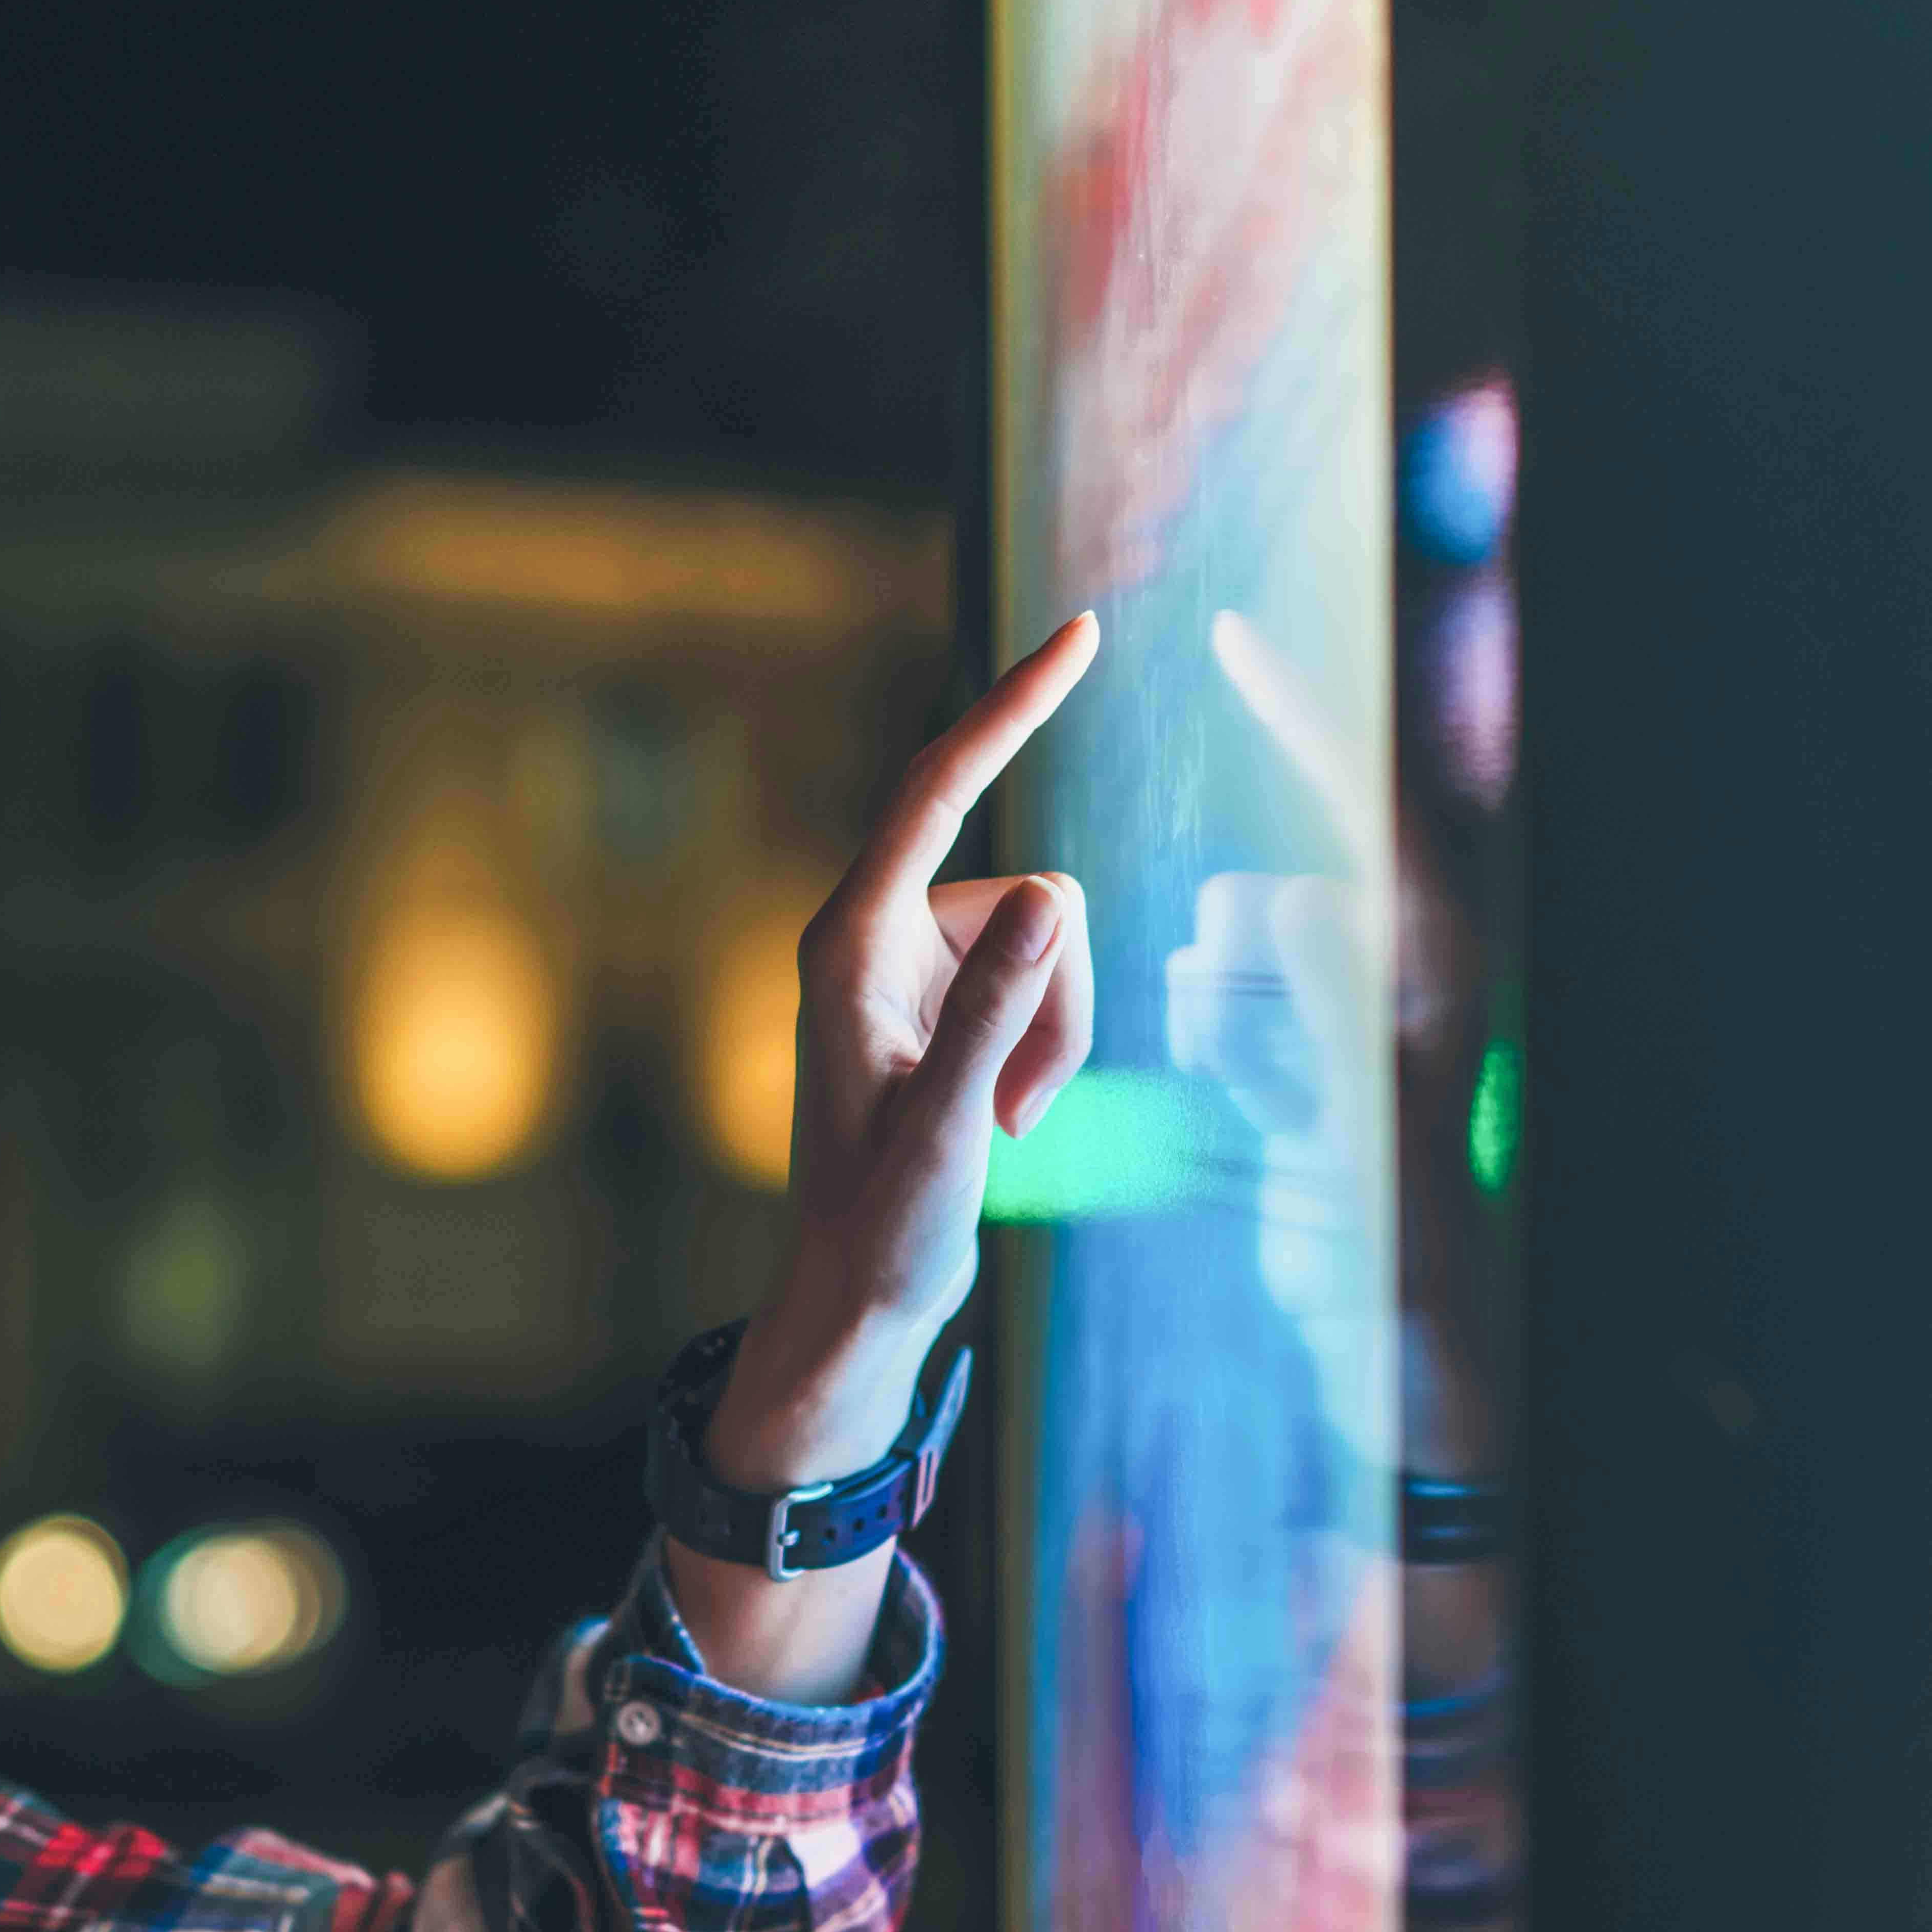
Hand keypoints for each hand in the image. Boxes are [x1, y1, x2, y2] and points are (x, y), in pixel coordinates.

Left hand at [706, 614, 1100, 1488]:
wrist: (860, 1295)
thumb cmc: (883, 1225)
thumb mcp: (947, 1124)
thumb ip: (996, 1010)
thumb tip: (1052, 896)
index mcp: (851, 941)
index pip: (940, 787)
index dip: (1012, 707)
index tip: (1080, 635)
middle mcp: (878, 937)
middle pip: (1026, 895)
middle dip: (1058, 991)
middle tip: (1022, 1109)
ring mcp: (916, 971)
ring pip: (1048, 944)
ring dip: (1056, 1033)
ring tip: (1006, 1126)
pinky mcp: (949, 1004)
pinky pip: (1042, 985)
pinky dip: (1048, 1049)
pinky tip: (1005, 1124)